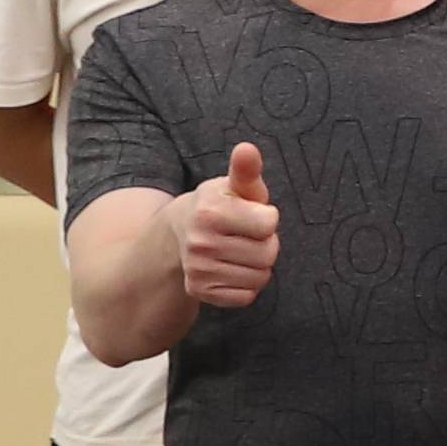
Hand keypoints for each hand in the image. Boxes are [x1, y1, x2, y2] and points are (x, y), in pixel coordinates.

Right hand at [178, 143, 279, 310]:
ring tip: (239, 250)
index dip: (266, 218)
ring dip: (258, 265)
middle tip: (246, 235)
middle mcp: (200, 242)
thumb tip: (247, 149)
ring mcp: (198, 270)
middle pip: (268, 253)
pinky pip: (246, 296)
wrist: (177, 235)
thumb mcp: (232, 185)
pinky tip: (231, 269)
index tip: (250, 214)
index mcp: (210, 211)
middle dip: (265, 243)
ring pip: (260, 277)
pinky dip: (246, 285)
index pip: (269, 224)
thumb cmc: (218, 205)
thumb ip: (246, 170)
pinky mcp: (200, 291)